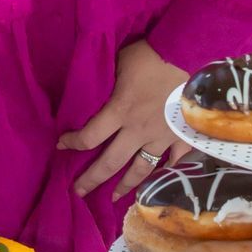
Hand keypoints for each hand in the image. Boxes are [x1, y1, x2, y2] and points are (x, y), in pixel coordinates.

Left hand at [58, 39, 185, 200]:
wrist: (191, 55)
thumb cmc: (152, 54)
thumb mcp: (120, 61)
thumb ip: (107, 79)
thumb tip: (92, 84)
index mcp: (119, 111)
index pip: (89, 137)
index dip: (72, 144)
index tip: (61, 146)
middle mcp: (138, 130)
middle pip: (110, 163)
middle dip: (91, 180)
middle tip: (78, 192)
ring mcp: (162, 137)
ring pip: (141, 170)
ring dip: (125, 185)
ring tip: (114, 197)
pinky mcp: (182, 137)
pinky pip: (174, 162)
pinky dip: (167, 171)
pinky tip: (160, 179)